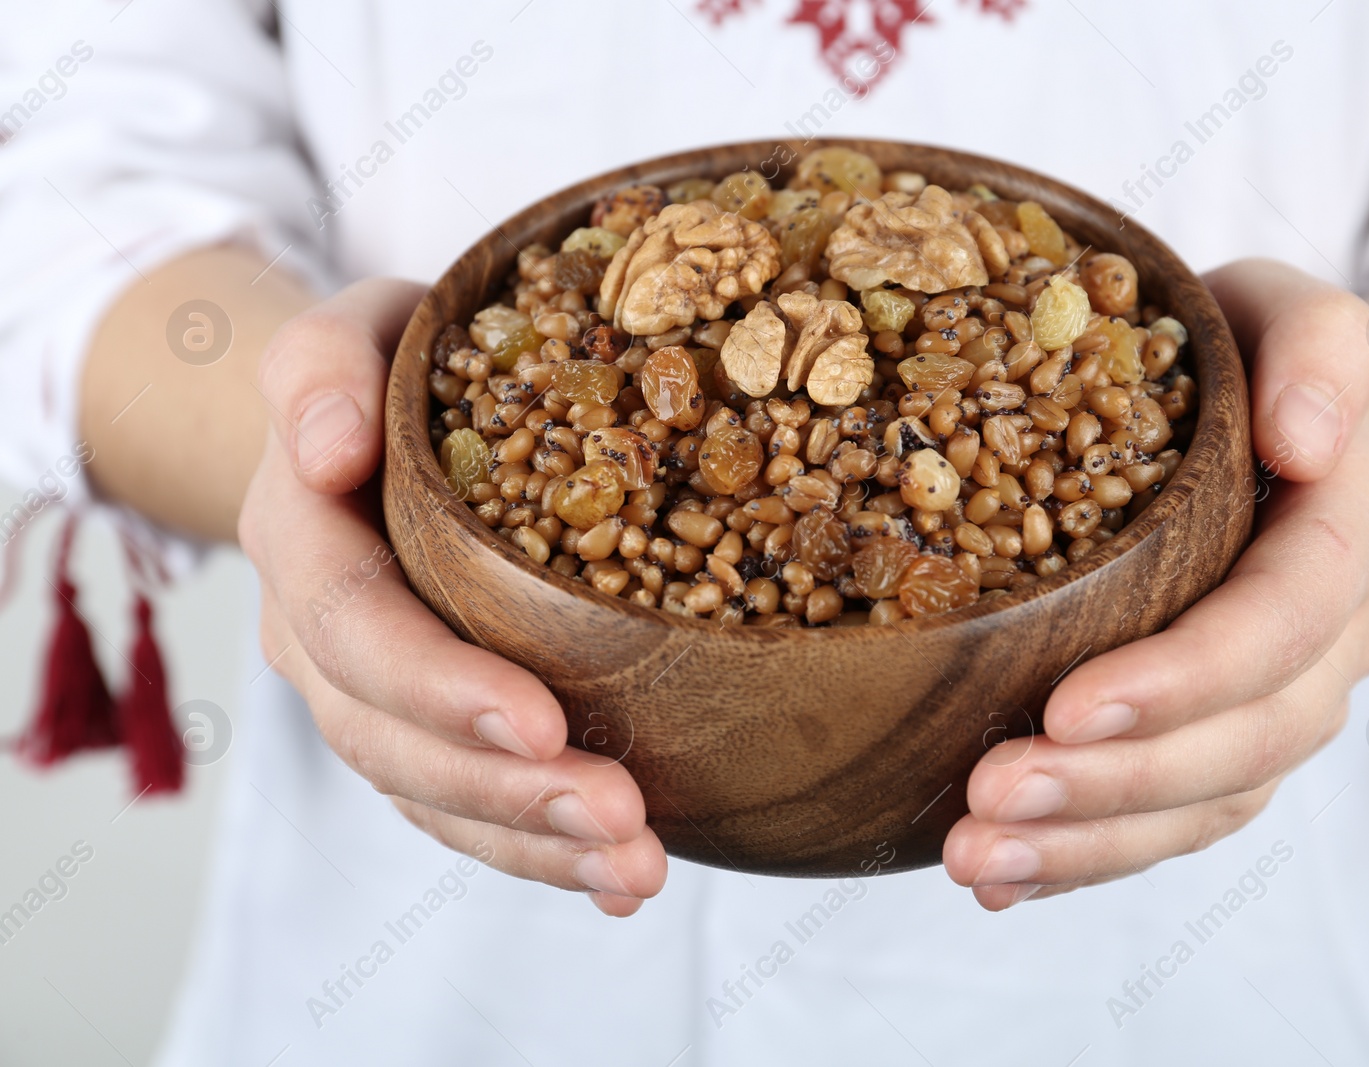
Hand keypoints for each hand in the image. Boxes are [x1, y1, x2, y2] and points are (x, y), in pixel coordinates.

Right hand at [238, 280, 667, 915]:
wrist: (360, 420)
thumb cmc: (381, 365)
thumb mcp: (348, 331)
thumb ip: (319, 367)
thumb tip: (331, 449)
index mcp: (302, 540)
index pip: (355, 626)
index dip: (439, 685)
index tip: (542, 724)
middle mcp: (321, 638)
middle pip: (394, 739)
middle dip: (507, 791)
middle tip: (623, 820)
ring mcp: (369, 695)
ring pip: (433, 795)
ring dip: (534, 843)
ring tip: (637, 870)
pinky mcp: (425, 728)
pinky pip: (467, 807)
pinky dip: (539, 852)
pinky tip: (617, 882)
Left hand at [943, 260, 1368, 909]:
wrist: (1279, 425)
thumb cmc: (1252, 359)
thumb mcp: (1285, 311)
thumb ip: (1318, 346)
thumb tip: (1309, 440)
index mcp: (1345, 536)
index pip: (1280, 622)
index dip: (1184, 676)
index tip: (1067, 705)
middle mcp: (1331, 640)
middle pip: (1244, 740)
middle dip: (1116, 783)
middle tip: (988, 796)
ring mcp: (1281, 702)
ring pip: (1206, 803)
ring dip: (1090, 843)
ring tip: (974, 861)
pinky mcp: (1225, 742)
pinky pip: (1174, 821)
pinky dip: (1088, 857)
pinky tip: (1000, 880)